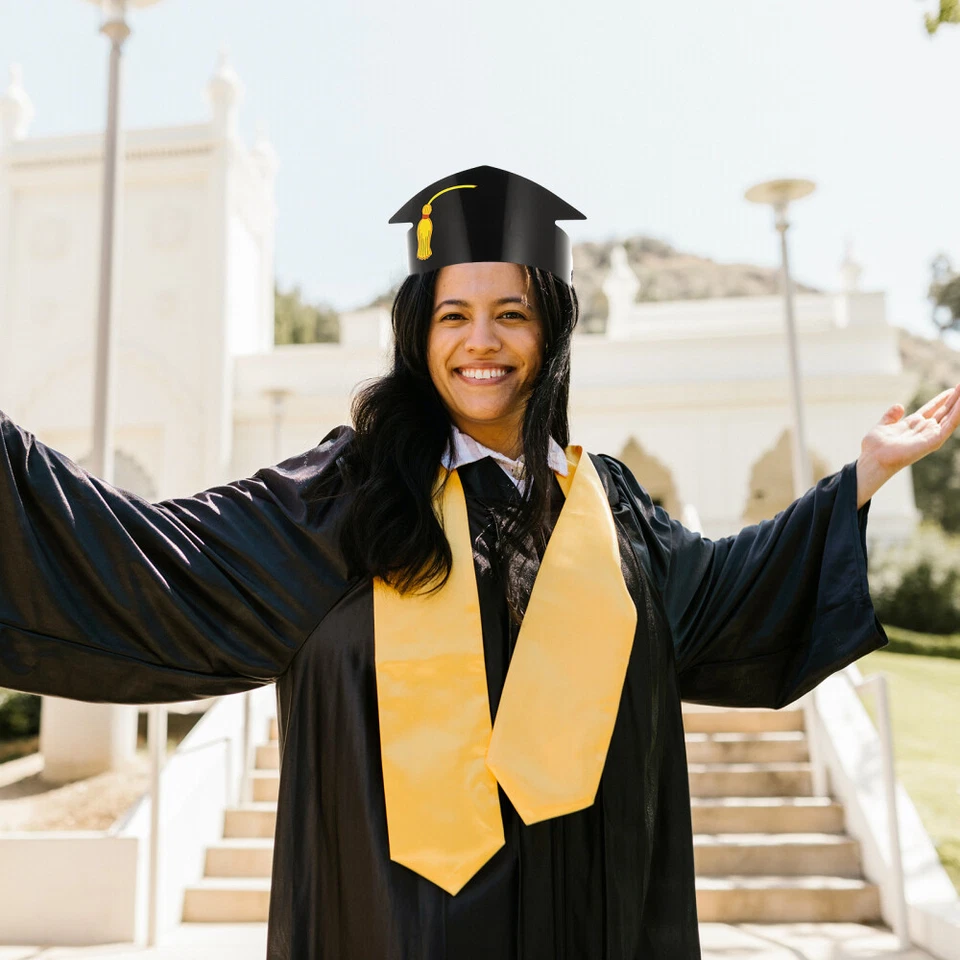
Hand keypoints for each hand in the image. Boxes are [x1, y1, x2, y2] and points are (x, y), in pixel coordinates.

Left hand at [856, 382, 959, 507]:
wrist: (874, 458)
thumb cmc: (875, 447)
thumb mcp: (883, 425)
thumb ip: (891, 416)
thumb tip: (899, 405)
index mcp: (914, 424)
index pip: (932, 409)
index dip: (941, 399)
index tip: (952, 390)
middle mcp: (924, 429)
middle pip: (944, 411)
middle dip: (955, 399)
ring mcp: (930, 435)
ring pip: (950, 417)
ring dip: (959, 404)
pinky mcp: (934, 441)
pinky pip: (950, 425)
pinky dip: (957, 414)